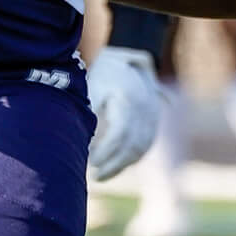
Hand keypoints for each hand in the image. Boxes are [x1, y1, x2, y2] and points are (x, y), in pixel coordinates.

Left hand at [84, 45, 161, 180]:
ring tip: (100, 175)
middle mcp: (145, 108)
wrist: (128, 59)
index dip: (105, 151)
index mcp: (128, 98)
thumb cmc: (103, 74)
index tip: (90, 161)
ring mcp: (153, 115)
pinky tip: (115, 167)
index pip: (119, 133)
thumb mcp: (93, 86)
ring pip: (140, 148)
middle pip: (132, 145)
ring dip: (121, 165)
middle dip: (112, 164)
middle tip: (93, 175)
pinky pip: (145, 145)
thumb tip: (80, 139)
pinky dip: (131, 159)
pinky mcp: (155, 121)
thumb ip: (89, 110)